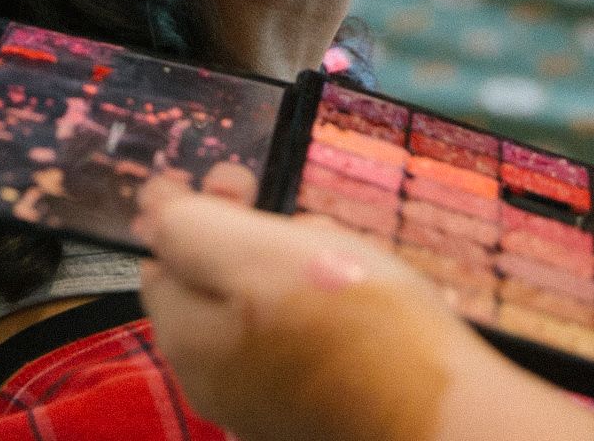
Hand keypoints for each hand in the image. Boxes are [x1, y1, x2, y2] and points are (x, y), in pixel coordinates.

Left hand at [135, 180, 593, 440]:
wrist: (443, 416)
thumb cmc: (353, 325)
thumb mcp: (257, 254)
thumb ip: (193, 229)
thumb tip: (150, 208)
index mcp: (188, 339)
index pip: (162, 257)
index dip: (193, 208)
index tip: (240, 177)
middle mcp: (215, 380)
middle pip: (211, 284)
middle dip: (244, 233)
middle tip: (290, 206)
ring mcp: (266, 401)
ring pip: (260, 308)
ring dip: (286, 265)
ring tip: (332, 245)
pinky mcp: (315, 408)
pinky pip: (299, 339)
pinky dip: (317, 305)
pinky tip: (356, 294)